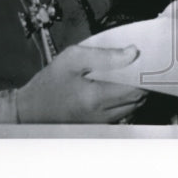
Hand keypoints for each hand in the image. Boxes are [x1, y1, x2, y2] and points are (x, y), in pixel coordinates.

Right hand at [16, 44, 146, 122]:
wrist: (29, 110)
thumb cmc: (49, 82)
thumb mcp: (72, 58)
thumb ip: (104, 54)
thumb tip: (133, 53)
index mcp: (95, 98)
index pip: (136, 89)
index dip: (146, 74)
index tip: (148, 60)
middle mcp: (102, 115)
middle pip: (139, 99)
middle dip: (143, 81)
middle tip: (142, 64)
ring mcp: (101, 123)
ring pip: (133, 107)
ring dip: (136, 91)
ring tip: (130, 73)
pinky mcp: (99, 125)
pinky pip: (122, 112)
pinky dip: (126, 99)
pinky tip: (118, 86)